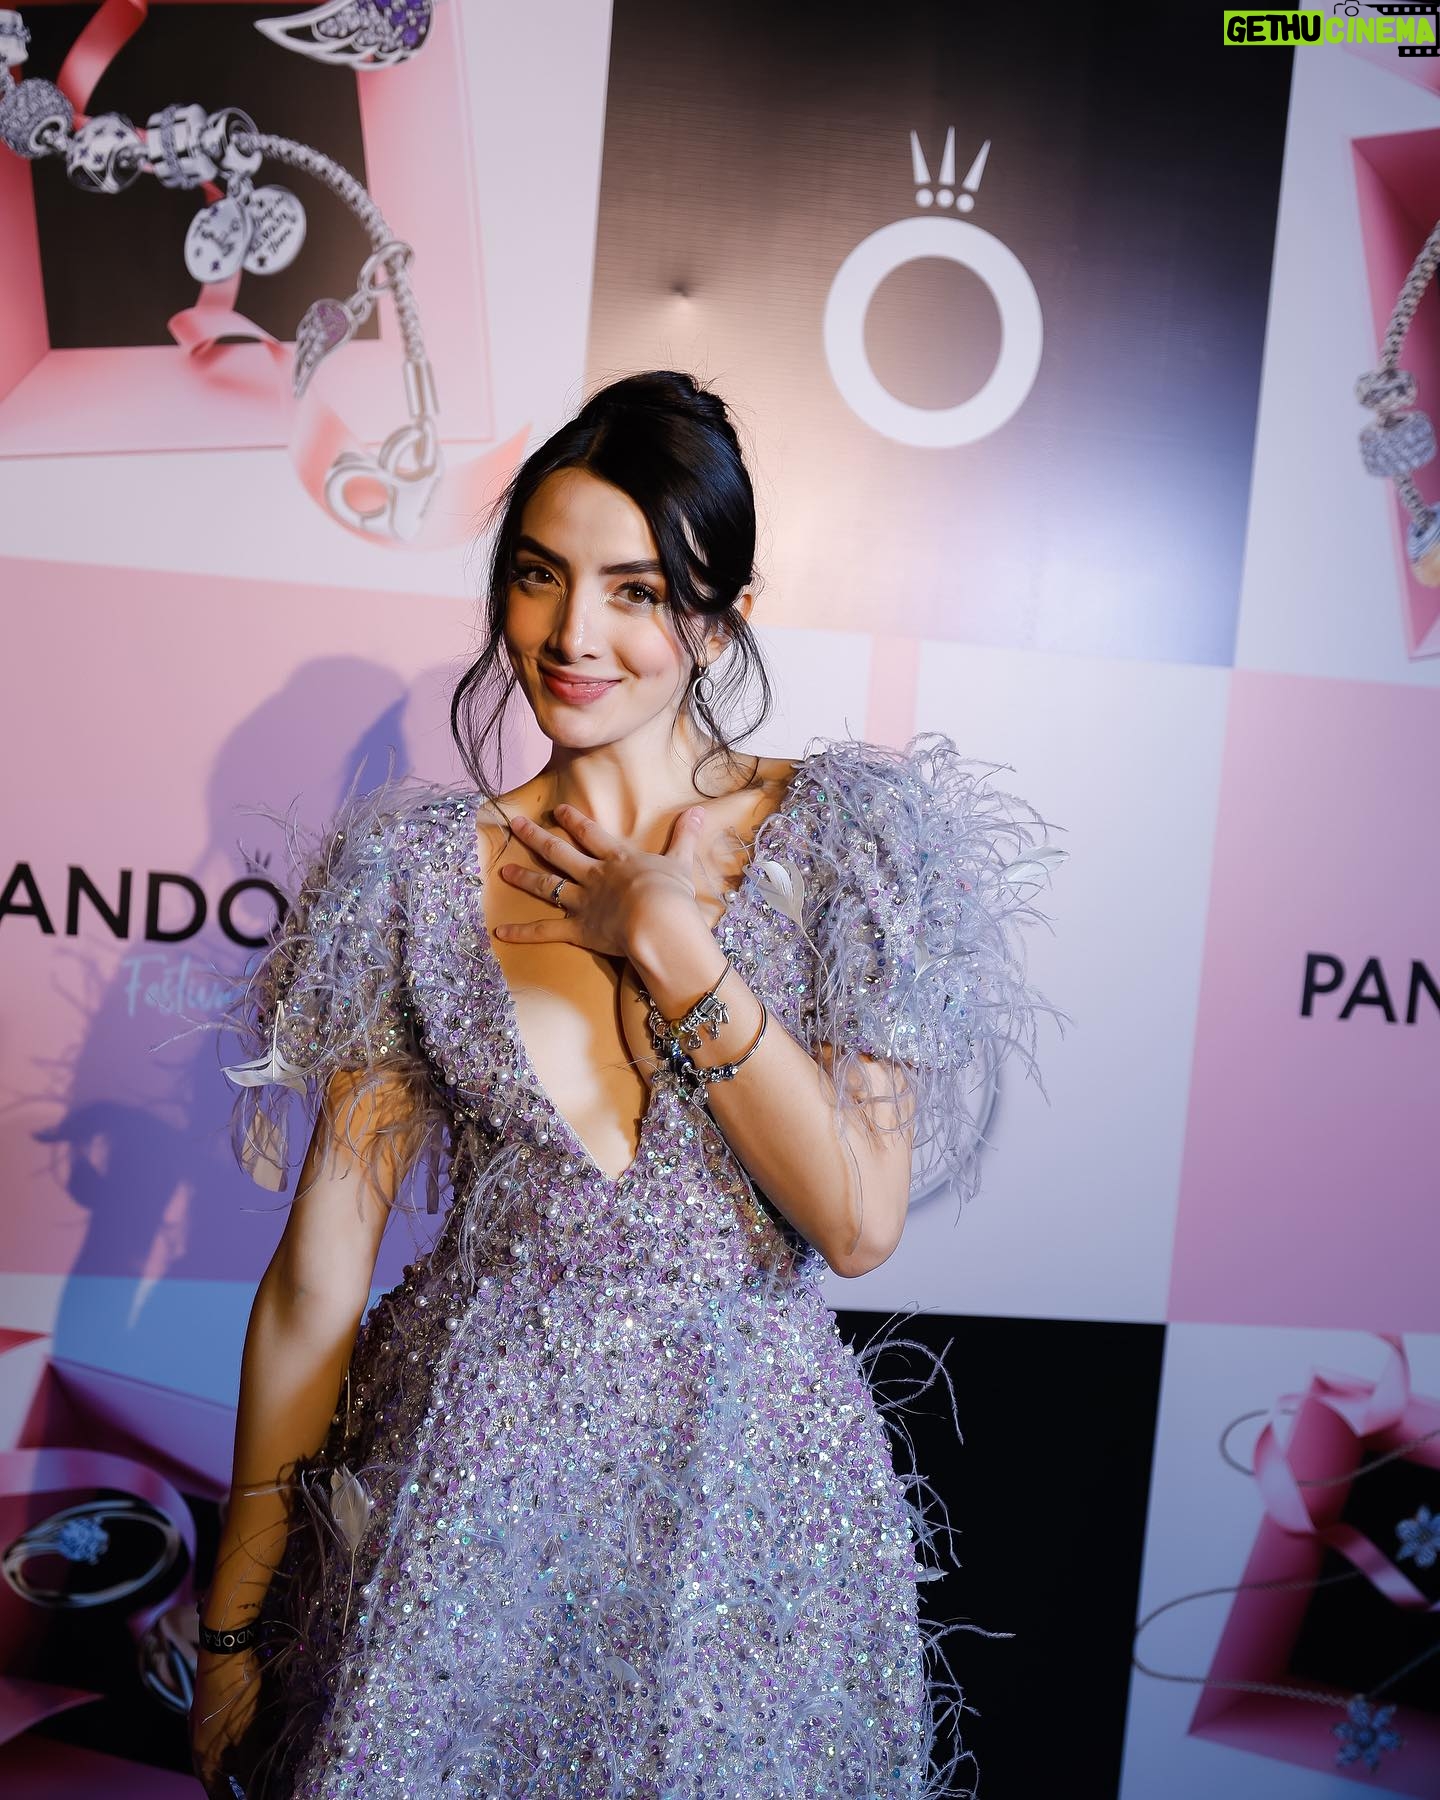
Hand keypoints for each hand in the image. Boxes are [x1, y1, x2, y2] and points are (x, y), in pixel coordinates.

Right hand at [191, 1647, 261, 1797]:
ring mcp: (205, 1724)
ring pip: (224, 1752)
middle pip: (218, 1773)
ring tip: (261, 1766)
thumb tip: (254, 1786)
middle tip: (257, 1787)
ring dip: (240, 1760)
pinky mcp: (215, 1709)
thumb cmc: (234, 1695)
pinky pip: (227, 1735)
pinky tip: (257, 1738)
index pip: (215, 1791)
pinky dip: (241, 1741)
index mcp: (202, 1756)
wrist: (225, 1651)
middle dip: (237, 1782)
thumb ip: (249, 1763)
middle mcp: (199, 1743)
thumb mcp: (245, 1732)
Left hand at [494, 802, 706, 958]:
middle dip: (535, 837)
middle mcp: (594, 876)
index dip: (574, 820)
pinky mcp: (577, 930)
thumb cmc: (672, 894)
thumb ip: (685, 837)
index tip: (558, 810)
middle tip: (515, 825)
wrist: (658, 922)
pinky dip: (522, 932)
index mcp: (617, 859)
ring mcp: (582, 903)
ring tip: (503, 872)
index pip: (591, 834)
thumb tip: (699, 811)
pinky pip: (545, 931)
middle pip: (559, 853)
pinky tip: (500, 932)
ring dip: (524, 878)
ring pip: (547, 887)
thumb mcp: (682, 861)